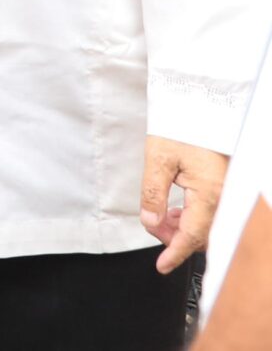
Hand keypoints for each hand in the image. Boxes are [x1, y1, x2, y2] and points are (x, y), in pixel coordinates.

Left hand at [143, 135, 227, 272]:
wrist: (199, 108)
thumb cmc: (180, 128)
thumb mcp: (157, 159)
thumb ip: (152, 193)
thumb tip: (150, 221)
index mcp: (208, 192)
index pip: (192, 235)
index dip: (175, 252)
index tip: (162, 266)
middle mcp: (222, 196)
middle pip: (202, 235)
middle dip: (176, 239)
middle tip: (153, 229)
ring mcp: (225, 193)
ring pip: (206, 227)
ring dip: (183, 229)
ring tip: (161, 217)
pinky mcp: (222, 188)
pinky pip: (210, 214)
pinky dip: (192, 219)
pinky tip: (175, 211)